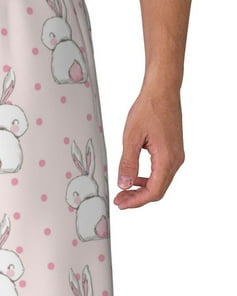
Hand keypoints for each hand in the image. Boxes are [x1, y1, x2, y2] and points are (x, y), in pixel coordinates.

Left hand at [114, 87, 184, 208]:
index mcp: (167, 158)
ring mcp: (176, 155)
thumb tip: (124, 184)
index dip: (136, 201)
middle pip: (158, 190)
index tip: (121, 203)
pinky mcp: (172, 150)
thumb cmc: (148, 109)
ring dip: (142, 189)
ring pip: (160, 181)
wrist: (162, 91)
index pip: (154, 191)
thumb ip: (127, 163)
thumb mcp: (131, 137)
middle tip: (119, 201)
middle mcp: (176, 159)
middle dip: (138, 198)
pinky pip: (161, 171)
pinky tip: (134, 177)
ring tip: (124, 191)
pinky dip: (147, 178)